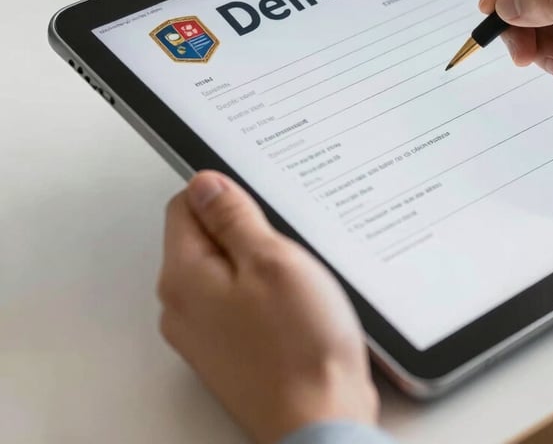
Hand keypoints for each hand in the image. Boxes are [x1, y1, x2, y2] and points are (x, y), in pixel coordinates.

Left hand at [158, 171, 378, 443]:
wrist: (321, 418)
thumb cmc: (300, 345)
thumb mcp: (270, 258)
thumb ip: (232, 216)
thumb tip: (205, 183)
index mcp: (184, 276)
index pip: (185, 203)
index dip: (225, 193)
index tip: (260, 205)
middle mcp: (182, 305)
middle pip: (205, 236)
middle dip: (246, 230)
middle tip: (284, 247)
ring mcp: (202, 331)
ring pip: (225, 268)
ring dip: (258, 262)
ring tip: (294, 281)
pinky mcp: (227, 348)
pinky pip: (237, 300)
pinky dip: (263, 292)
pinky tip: (293, 305)